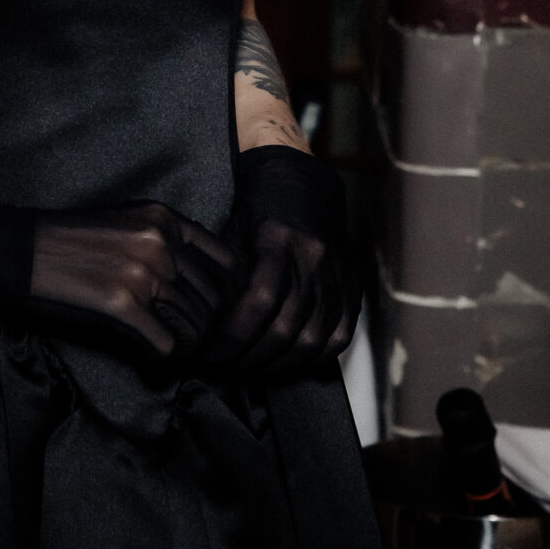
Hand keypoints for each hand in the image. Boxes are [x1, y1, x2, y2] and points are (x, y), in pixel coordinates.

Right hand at [0, 199, 239, 359]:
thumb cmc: (66, 240)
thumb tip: (201, 283)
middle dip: (207, 329)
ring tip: (165, 352)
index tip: (209, 314)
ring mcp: (143, 272)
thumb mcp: (126, 221)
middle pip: (217, 301)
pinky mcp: (121, 304)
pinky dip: (161, 361)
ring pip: (196, 327)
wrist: (13, 251)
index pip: (228, 263)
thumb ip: (166, 241)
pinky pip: (167, 347)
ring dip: (185, 347)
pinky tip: (146, 360)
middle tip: (188, 344)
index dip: (226, 296)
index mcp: (165, 218)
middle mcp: (161, 241)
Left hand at [206, 146, 359, 377]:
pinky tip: (287, 362)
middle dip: (248, 358)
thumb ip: (222, 273)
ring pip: (312, 340)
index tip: (208, 351)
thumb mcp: (230, 227)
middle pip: (284, 329)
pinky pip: (339, 336)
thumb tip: (198, 321)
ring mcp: (336, 273)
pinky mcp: (351, 285)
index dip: (232, 336)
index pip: (258, 302)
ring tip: (249, 371)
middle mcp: (313, 257)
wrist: (299, 177)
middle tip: (221, 368)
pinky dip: (313, 357)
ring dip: (277, 366)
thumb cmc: (254, 204)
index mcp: (278, 238)